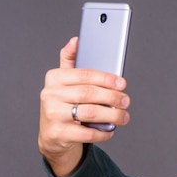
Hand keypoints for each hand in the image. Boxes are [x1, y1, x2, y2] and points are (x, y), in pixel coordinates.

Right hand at [38, 37, 130, 176]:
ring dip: (112, 115)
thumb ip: (70, 61)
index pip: (84, 74)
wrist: (52, 136)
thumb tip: (76, 40)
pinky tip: (111, 129)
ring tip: (124, 116)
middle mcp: (50, 95)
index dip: (106, 79)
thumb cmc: (63, 105)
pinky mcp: (59, 133)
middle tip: (126, 100)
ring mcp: (53, 115)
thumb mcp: (63, 83)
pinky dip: (104, 132)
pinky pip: (88, 133)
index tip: (122, 83)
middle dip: (112, 97)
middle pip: (89, 93)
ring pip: (91, 113)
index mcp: (54, 78)